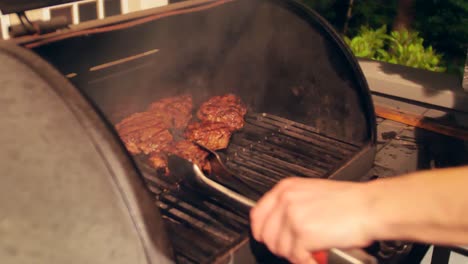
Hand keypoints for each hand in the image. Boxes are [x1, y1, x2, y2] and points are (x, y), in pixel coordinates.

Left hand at [250, 177, 375, 263]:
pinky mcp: (303, 234)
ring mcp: (293, 217)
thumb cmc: (349, 202)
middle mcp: (286, 200)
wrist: (370, 207)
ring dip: (295, 255)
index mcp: (286, 188)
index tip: (269, 240)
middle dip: (280, 247)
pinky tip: (316, 257)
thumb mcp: (312, 193)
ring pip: (279, 248)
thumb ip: (291, 206)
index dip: (262, 232)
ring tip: (310, 252)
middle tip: (296, 249)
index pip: (257, 215)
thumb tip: (279, 225)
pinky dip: (306, 262)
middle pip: (266, 235)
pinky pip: (296, 257)